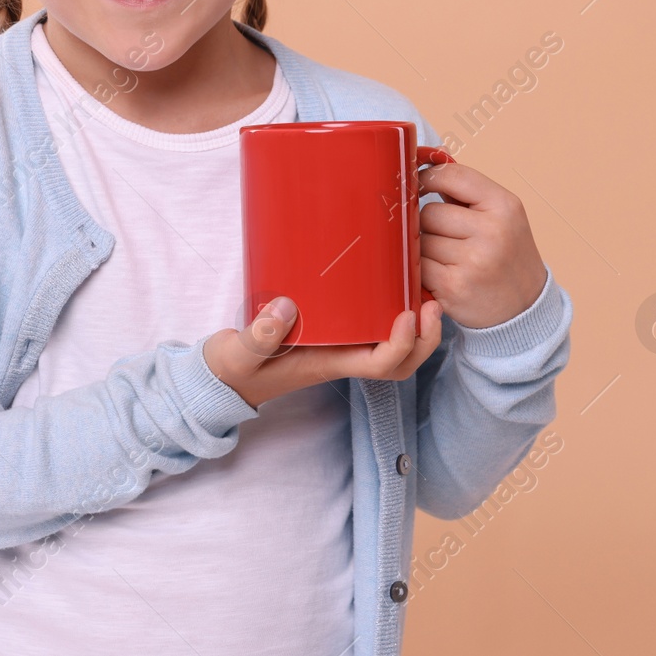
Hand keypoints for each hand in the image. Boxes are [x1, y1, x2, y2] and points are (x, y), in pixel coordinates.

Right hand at [202, 295, 442, 409]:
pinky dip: (395, 308)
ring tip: (424, 289)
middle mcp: (344, 356)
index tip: (405, 313)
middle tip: (431, 302)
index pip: (381, 365)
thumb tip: (284, 309)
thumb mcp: (238, 353)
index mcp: (330, 364)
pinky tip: (396, 279)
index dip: (402, 344)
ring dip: (418, 325)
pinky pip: (377, 326)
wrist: (224, 375)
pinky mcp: (336, 329)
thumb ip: (257, 336)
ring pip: (396, 346)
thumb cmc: (234, 368)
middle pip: (401, 362)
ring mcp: (342, 345)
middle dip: (424, 338)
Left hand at [417, 160, 548, 329]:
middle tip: (444, 236)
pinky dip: (421, 269)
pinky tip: (439, 273)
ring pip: (421, 240)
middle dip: (428, 223)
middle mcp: (492, 231)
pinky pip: (418, 266)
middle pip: (429, 212)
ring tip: (445, 257)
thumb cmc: (506, 254)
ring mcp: (473, 261)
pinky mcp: (454, 286)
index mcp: (504, 205)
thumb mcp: (500, 215)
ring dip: (423, 248)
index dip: (427, 177)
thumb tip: (428, 157)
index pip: (452, 175)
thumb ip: (464, 189)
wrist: (524, 308)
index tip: (418, 185)